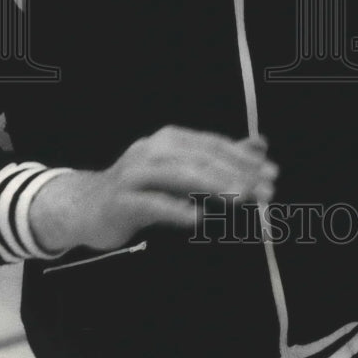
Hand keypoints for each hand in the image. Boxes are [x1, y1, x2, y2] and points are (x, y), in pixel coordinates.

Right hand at [29, 127, 277, 252]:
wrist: (85, 206)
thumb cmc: (140, 188)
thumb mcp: (179, 169)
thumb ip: (217, 158)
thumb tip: (260, 145)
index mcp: (170, 139)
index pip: (213, 145)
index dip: (244, 158)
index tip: (272, 173)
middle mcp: (153, 150)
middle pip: (201, 159)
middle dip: (236, 174)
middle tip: (265, 190)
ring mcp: (135, 174)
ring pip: (179, 176)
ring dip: (213, 186)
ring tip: (241, 198)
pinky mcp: (121, 201)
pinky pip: (152, 204)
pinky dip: (176, 210)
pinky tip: (197, 219)